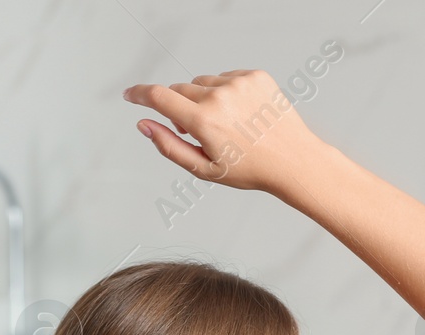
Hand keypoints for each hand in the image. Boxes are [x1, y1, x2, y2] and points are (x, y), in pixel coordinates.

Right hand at [121, 70, 325, 196]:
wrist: (293, 160)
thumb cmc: (251, 169)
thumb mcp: (204, 168)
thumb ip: (169, 145)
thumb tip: (144, 125)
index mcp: (203, 121)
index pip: (159, 97)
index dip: (139, 94)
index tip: (131, 94)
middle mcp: (219, 97)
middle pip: (180, 89)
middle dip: (181, 107)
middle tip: (200, 131)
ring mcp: (239, 83)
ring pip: (203, 82)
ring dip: (205, 99)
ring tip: (226, 124)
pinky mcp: (255, 76)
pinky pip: (227, 77)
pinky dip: (227, 92)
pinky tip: (242, 113)